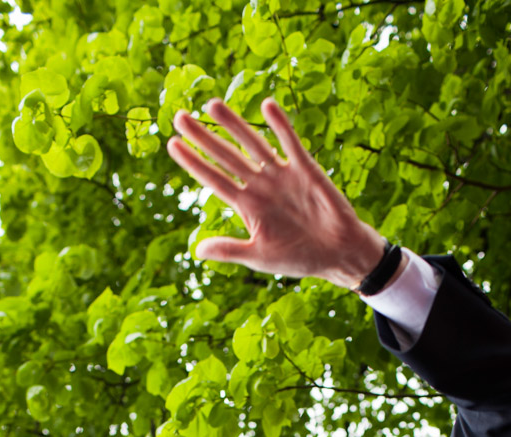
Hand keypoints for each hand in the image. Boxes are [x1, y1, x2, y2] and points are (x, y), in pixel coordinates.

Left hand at [167, 98, 387, 288]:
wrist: (337, 254)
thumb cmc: (299, 257)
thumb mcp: (259, 256)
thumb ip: (229, 250)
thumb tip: (197, 250)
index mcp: (247, 206)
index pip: (214, 179)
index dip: (193, 163)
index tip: (173, 145)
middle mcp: (260, 186)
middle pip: (227, 156)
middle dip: (204, 137)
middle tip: (179, 116)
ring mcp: (282, 175)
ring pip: (253, 144)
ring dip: (234, 125)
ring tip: (211, 105)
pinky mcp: (306, 170)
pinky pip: (290, 144)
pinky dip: (280, 126)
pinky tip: (266, 107)